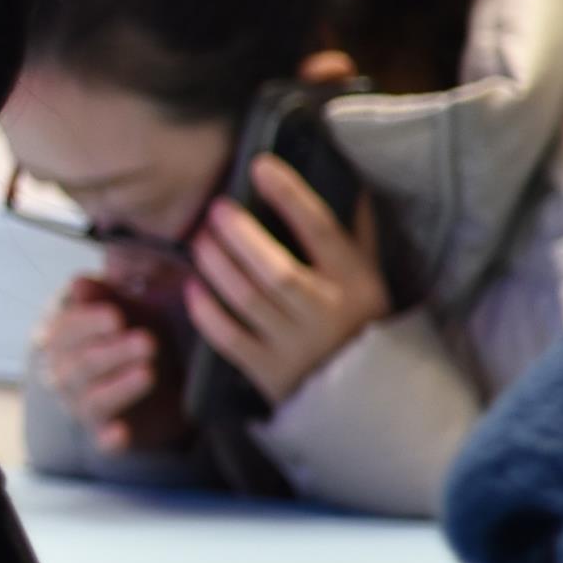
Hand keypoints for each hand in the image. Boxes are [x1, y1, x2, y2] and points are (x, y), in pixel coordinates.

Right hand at [43, 275, 188, 451]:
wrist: (166, 380)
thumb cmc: (139, 334)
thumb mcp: (129, 307)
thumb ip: (105, 295)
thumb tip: (78, 283)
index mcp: (62, 338)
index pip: (61, 330)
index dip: (86, 323)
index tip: (117, 316)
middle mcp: (63, 373)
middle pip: (77, 365)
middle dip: (112, 353)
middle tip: (148, 342)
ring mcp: (81, 406)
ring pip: (91, 400)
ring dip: (119, 387)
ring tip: (148, 373)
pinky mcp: (105, 434)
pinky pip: (102, 441)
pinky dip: (110, 438)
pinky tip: (122, 432)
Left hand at [187, 159, 389, 408]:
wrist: (366, 396)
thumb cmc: (361, 321)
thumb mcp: (369, 276)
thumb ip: (355, 231)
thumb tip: (342, 179)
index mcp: (355, 281)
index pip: (322, 231)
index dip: (290, 196)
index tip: (260, 166)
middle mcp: (326, 312)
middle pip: (276, 270)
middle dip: (240, 236)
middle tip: (216, 209)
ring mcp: (296, 345)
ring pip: (248, 300)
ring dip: (217, 266)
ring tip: (198, 240)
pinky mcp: (269, 371)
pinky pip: (229, 338)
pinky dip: (206, 311)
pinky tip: (192, 286)